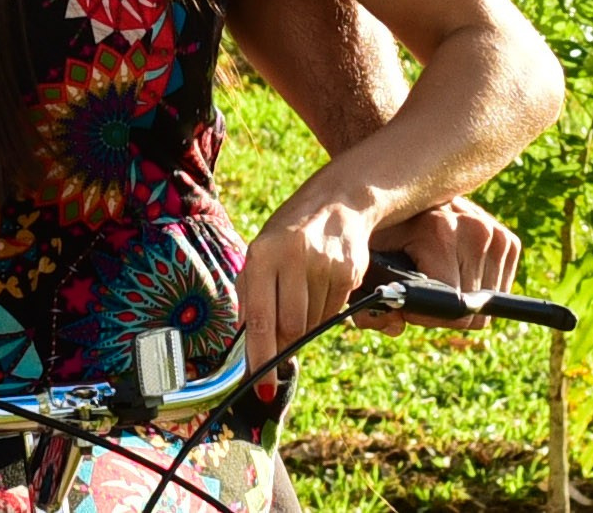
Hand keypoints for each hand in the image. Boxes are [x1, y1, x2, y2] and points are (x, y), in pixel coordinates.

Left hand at [240, 199, 372, 396]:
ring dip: (306, 326)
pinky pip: (335, 312)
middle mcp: (292, 258)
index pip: (259, 318)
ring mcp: (324, 264)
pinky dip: (325, 313)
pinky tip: (320, 291)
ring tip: (302, 301)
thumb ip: (247, 293)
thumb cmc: (288, 235)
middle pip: (290, 327)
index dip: (261, 358)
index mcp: (262, 255)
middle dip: (286, 345)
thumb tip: (244, 338)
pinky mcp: (348, 270)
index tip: (262, 388)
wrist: (337, 203)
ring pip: (314, 323)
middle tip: (283, 345)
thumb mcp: (259, 253)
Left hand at [358, 196, 519, 333]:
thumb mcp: (368, 261)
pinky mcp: (508, 241)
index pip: (452, 306)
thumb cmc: (379, 230)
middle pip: (471, 311)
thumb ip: (370, 300)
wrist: (400, 190)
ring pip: (486, 303)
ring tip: (435, 273)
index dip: (425, 314)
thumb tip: (395, 325)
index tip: (405, 302)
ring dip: (459, 299)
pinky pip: (498, 291)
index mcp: (442, 230)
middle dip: (440, 308)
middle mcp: (476, 229)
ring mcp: (496, 233)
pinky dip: (476, 288)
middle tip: (418, 286)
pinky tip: (454, 268)